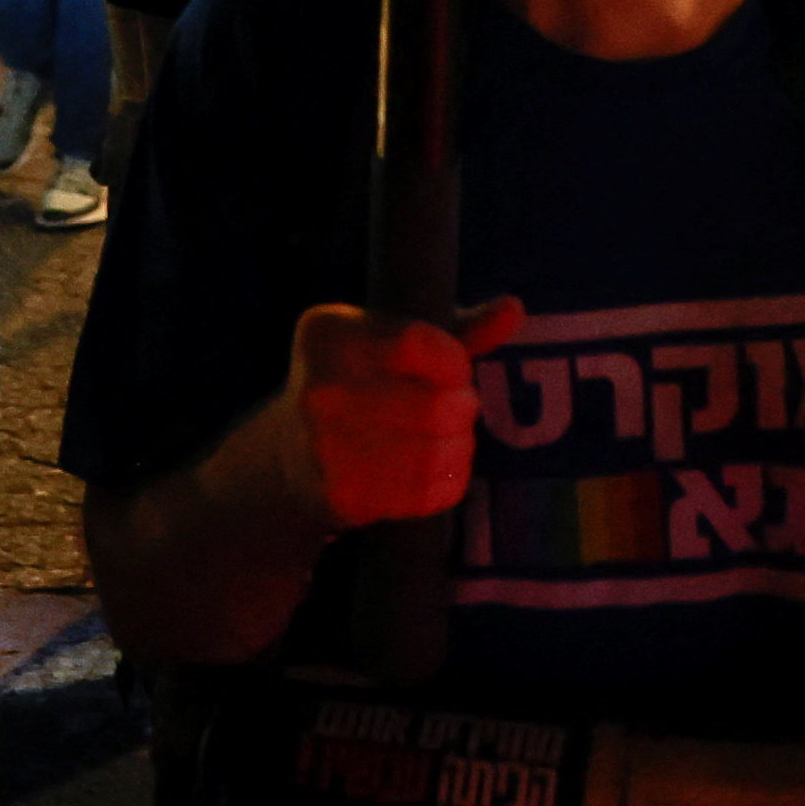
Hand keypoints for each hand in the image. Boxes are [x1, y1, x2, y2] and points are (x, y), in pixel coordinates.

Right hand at [286, 299, 521, 531]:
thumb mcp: (393, 341)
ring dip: (460, 447)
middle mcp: (318, 389)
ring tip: (453, 439)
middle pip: (435, 407)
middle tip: (460, 409)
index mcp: (328, 334)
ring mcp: (324, 447)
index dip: (455, 362)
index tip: (456, 370)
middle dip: (464, 408)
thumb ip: (457, 328)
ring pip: (435, 455)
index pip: (418, 344)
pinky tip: (441, 468)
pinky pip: (424, 494)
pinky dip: (449, 480)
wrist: (290, 456)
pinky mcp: (342, 497)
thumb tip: (514, 308)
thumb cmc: (360, 384)